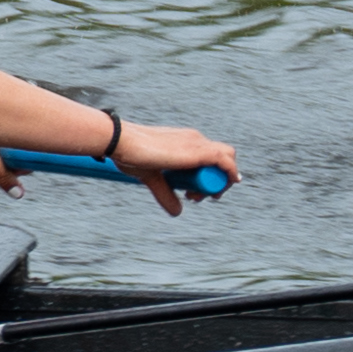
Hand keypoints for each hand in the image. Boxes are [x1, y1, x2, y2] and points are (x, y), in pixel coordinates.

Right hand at [120, 122, 238, 205]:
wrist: (123, 142)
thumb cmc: (131, 155)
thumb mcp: (152, 178)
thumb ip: (165, 193)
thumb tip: (178, 212)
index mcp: (186, 142)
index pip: (210, 157)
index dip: (208, 178)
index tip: (192, 194)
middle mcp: (195, 139)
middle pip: (222, 158)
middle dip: (217, 181)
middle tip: (196, 197)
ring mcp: (198, 143)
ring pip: (227, 159)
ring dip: (221, 181)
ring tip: (198, 197)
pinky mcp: (199, 151)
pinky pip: (226, 162)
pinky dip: (229, 174)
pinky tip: (223, 187)